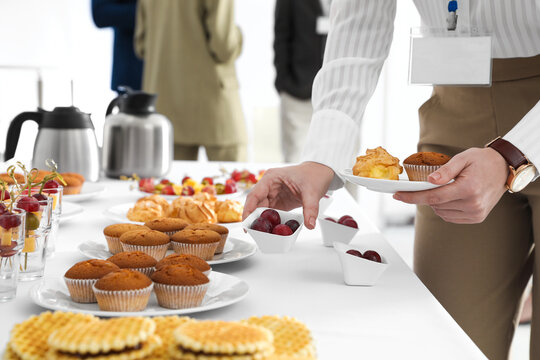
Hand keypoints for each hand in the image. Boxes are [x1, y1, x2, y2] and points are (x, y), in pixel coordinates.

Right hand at [242, 162, 334, 228]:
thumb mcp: (312, 192)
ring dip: (260, 220)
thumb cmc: (313, 175)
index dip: (248, 209)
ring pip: (261, 209)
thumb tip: (309, 224)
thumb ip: (310, 209)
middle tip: (251, 232)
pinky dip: (269, 221)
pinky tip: (270, 229)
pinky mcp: (278, 201)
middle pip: (255, 204)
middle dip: (253, 218)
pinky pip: (270, 212)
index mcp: (271, 178)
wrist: (320, 173)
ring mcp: (273, 193)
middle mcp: (269, 185)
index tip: (246, 222)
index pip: (254, 195)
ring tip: (260, 233)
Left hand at [393, 148, 508, 223]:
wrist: (503, 168)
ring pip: (441, 212)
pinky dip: (444, 208)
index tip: (397, 196)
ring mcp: (476, 213)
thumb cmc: (482, 161)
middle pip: (436, 205)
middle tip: (426, 184)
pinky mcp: (477, 218)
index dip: (413, 197)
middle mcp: (473, 204)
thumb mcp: (462, 158)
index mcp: (468, 188)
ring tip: (446, 188)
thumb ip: (445, 170)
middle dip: (425, 196)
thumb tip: (429, 180)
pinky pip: (450, 217)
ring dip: (436, 202)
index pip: (434, 197)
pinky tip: (450, 197)